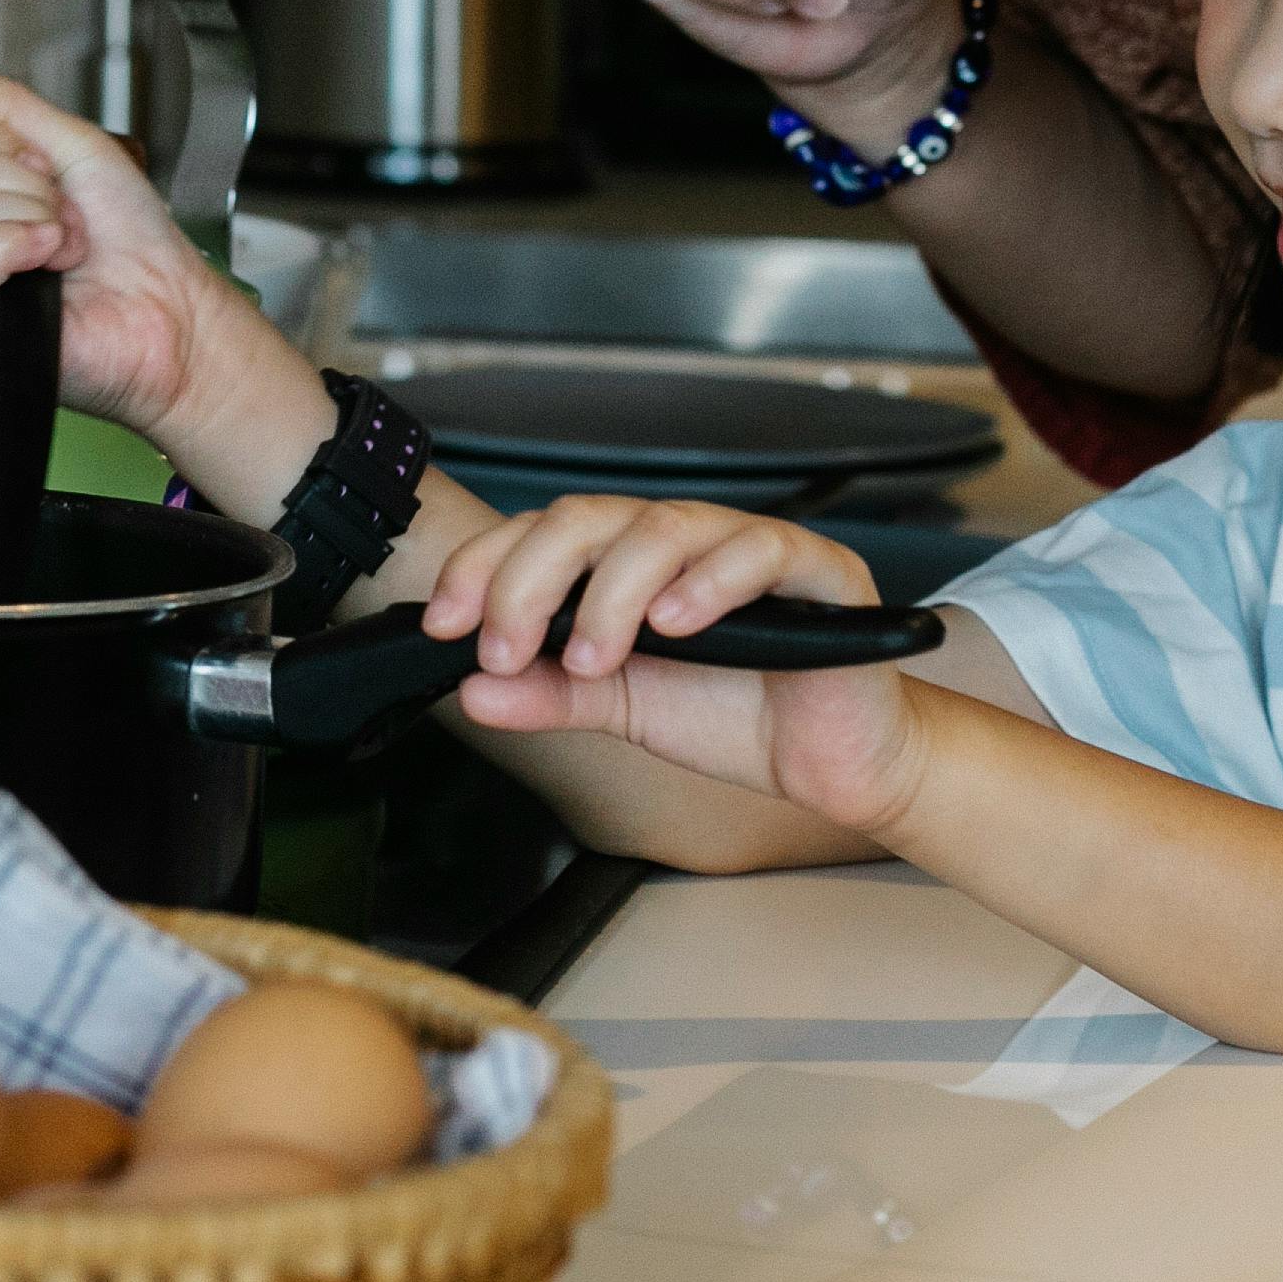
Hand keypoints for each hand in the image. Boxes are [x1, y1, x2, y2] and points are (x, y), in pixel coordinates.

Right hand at [0, 63, 313, 480]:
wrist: (171, 302)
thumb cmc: (132, 238)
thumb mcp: (73, 145)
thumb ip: (3, 106)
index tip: (40, 158)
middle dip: (19, 177)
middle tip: (62, 207)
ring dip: (29, 215)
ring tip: (65, 242)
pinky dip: (14, 248)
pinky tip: (49, 261)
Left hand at [428, 495, 923, 833]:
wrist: (838, 762)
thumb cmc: (742, 717)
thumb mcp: (625, 710)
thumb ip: (553, 695)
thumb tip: (476, 688)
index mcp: (630, 566)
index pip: (542, 536)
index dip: (484, 570)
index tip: (443, 624)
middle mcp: (683, 544)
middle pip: (590, 519)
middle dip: (530, 579)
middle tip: (507, 648)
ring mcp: (748, 548)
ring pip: (665, 527)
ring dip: (613, 590)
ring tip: (596, 655)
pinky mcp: (816, 570)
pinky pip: (760, 551)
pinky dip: (710, 583)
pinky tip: (678, 624)